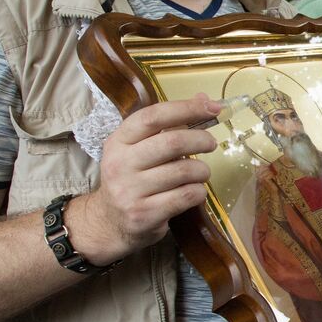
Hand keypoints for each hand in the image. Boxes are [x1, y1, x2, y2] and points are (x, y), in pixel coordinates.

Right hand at [69, 95, 218, 265]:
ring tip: (200, 172)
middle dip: (201, 140)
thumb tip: (205, 99)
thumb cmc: (132, 179)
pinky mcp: (145, 214)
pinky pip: (187, 196)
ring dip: (202, 170)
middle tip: (210, 143)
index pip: (153, 116)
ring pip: (184, 170)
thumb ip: (169, 125)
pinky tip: (194, 191)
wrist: (109, 222)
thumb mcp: (139, 149)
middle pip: (173, 142)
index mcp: (118, 141)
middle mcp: (120, 164)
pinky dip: (199, 191)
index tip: (212, 106)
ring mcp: (130, 191)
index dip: (186, 108)